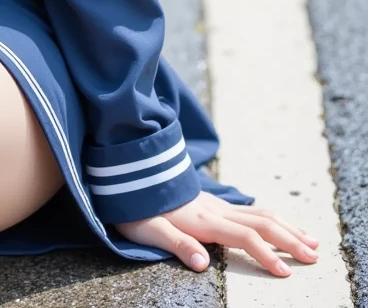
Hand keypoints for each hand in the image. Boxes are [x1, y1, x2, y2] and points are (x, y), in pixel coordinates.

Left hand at [116, 191, 318, 276]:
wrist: (132, 174)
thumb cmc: (137, 207)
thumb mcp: (149, 229)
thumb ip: (177, 244)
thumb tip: (202, 263)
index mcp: (204, 220)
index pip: (245, 237)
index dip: (266, 255)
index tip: (285, 273)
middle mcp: (216, 210)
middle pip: (262, 223)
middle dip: (290, 240)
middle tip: (314, 256)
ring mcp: (216, 204)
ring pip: (261, 213)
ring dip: (287, 227)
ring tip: (310, 239)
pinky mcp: (213, 203)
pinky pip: (251, 210)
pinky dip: (273, 218)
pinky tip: (279, 223)